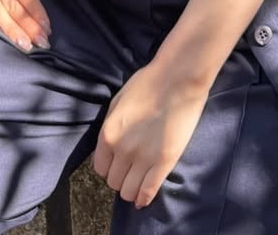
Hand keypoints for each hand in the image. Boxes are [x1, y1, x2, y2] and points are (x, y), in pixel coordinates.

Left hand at [92, 62, 209, 209]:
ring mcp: (143, 159)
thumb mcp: (118, 102)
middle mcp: (122, 151)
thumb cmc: (148, 84)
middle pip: (114, 182)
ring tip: (139, 179)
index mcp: (108, 134)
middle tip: (130, 168)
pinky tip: (144, 198)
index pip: (100, 168)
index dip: (109, 166)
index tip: (117, 162)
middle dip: (121, 176)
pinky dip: (144, 199)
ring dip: (132, 188)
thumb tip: (108, 148)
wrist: (178, 78)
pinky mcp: (164, 164)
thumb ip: (110, 128)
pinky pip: (148, 192)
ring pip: (129, 192)